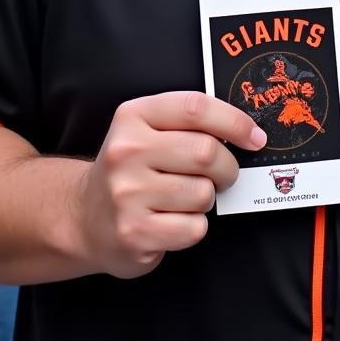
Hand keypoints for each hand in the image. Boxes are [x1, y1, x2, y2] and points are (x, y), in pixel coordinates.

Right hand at [75, 91, 265, 278]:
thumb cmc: (131, 169)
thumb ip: (187, 122)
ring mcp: (127, 194)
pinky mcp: (134, 233)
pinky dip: (194, 226)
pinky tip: (172, 221)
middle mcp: (126, 151)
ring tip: (184, 198)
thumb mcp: (147, 130)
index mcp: (133, 116)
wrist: (85, 217)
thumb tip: (246, 132)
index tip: (254, 137)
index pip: (195, 107)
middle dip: (227, 167)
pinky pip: (193, 227)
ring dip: (206, 199)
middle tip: (223, 174)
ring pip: (203, 193)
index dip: (233, 121)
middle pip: (206, 152)